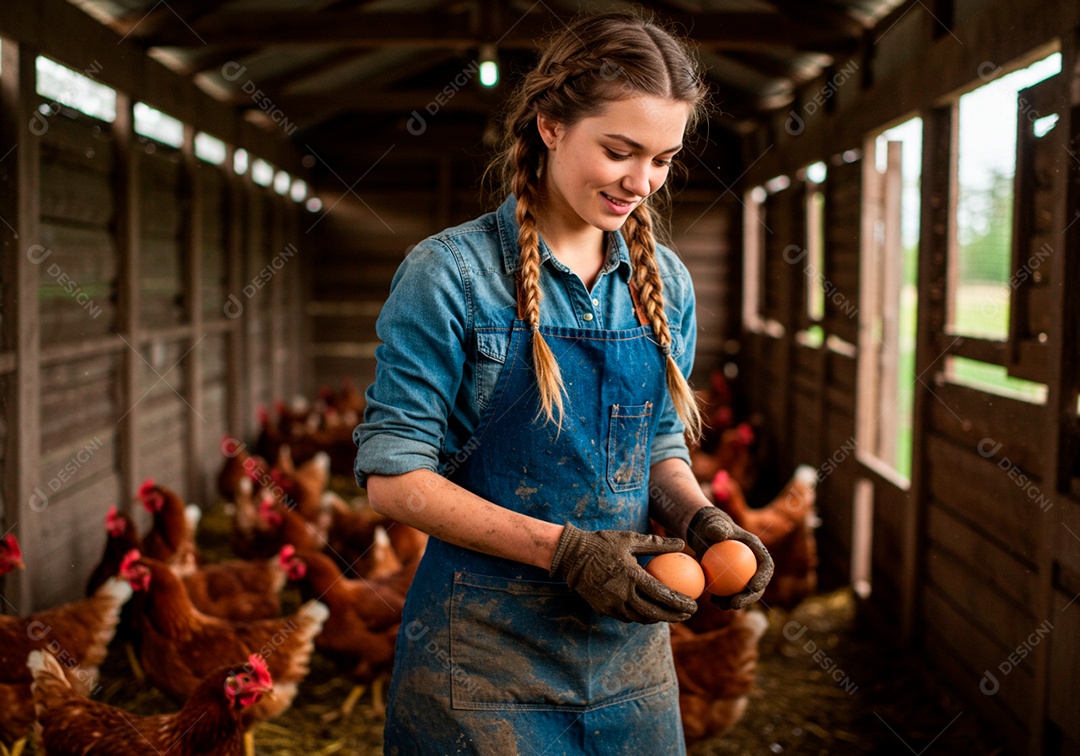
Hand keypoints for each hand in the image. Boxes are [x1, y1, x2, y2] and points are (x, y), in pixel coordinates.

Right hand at [549, 524, 696, 623]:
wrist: (570, 556)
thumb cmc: (602, 543)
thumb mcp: (630, 539)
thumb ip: (656, 544)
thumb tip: (681, 544)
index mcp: (632, 577)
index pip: (663, 596)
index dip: (681, 603)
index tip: (694, 605)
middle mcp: (623, 595)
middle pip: (655, 613)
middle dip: (675, 617)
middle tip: (688, 614)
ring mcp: (612, 605)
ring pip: (641, 618)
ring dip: (658, 618)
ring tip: (672, 615)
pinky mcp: (604, 609)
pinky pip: (627, 617)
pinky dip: (641, 616)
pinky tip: (649, 611)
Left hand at [686, 506, 772, 609]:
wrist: (705, 535)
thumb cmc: (713, 526)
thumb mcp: (714, 524)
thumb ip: (717, 527)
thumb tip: (718, 534)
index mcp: (757, 551)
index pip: (766, 566)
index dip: (764, 577)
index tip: (753, 586)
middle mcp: (753, 566)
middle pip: (757, 586)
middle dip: (750, 598)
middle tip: (735, 604)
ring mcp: (743, 576)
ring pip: (743, 593)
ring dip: (734, 602)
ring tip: (722, 605)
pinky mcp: (732, 582)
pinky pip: (730, 594)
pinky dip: (722, 599)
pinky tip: (713, 601)